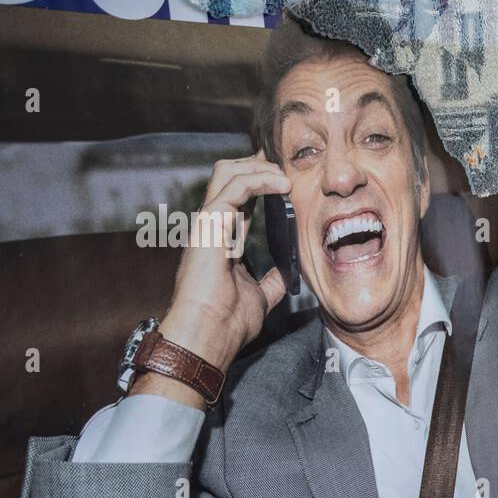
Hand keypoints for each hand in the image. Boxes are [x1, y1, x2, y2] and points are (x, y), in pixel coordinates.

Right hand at [159, 151, 291, 372]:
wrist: (210, 332)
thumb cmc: (228, 320)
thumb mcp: (260, 295)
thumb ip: (273, 281)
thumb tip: (290, 274)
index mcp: (221, 238)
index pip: (239, 198)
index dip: (261, 183)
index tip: (286, 180)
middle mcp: (211, 225)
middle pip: (228, 175)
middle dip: (257, 165)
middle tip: (286, 167)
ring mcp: (208, 222)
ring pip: (228, 173)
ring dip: (260, 169)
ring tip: (287, 176)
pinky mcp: (209, 223)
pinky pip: (234, 187)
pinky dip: (259, 180)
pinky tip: (282, 185)